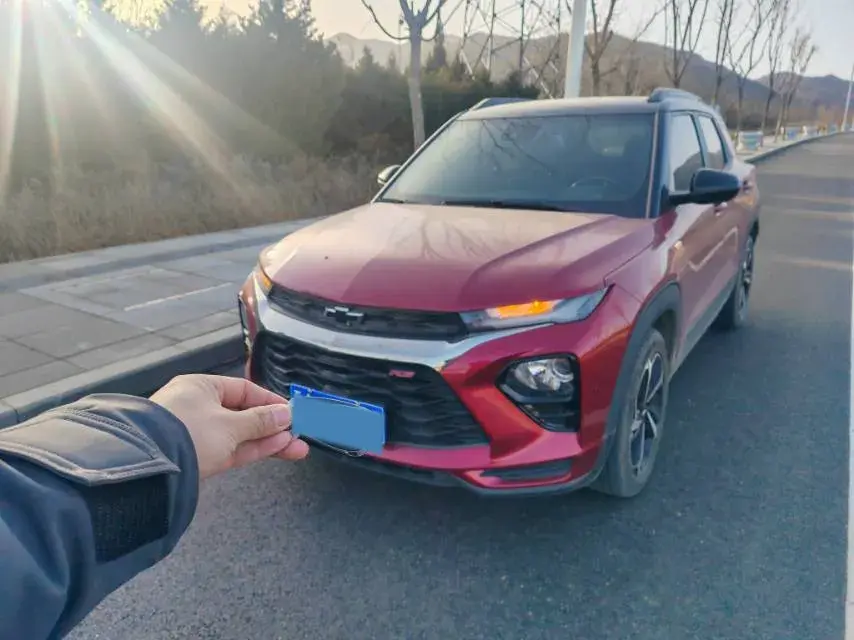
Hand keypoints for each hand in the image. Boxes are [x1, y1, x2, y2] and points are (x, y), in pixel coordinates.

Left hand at [150, 374, 308, 479]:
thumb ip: (261, 421)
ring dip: (268, 440)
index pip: (243, 390)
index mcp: (201, 388)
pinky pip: (232, 449)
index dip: (269, 401)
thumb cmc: (190, 432)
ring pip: (240, 434)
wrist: (150, 469)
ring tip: (296, 447)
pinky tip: (278, 449)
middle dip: (273, 425)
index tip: (291, 412)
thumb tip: (286, 414)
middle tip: (299, 433)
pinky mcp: (201, 457)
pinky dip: (253, 449)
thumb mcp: (230, 424)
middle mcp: (199, 407)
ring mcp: (200, 434)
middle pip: (244, 414)